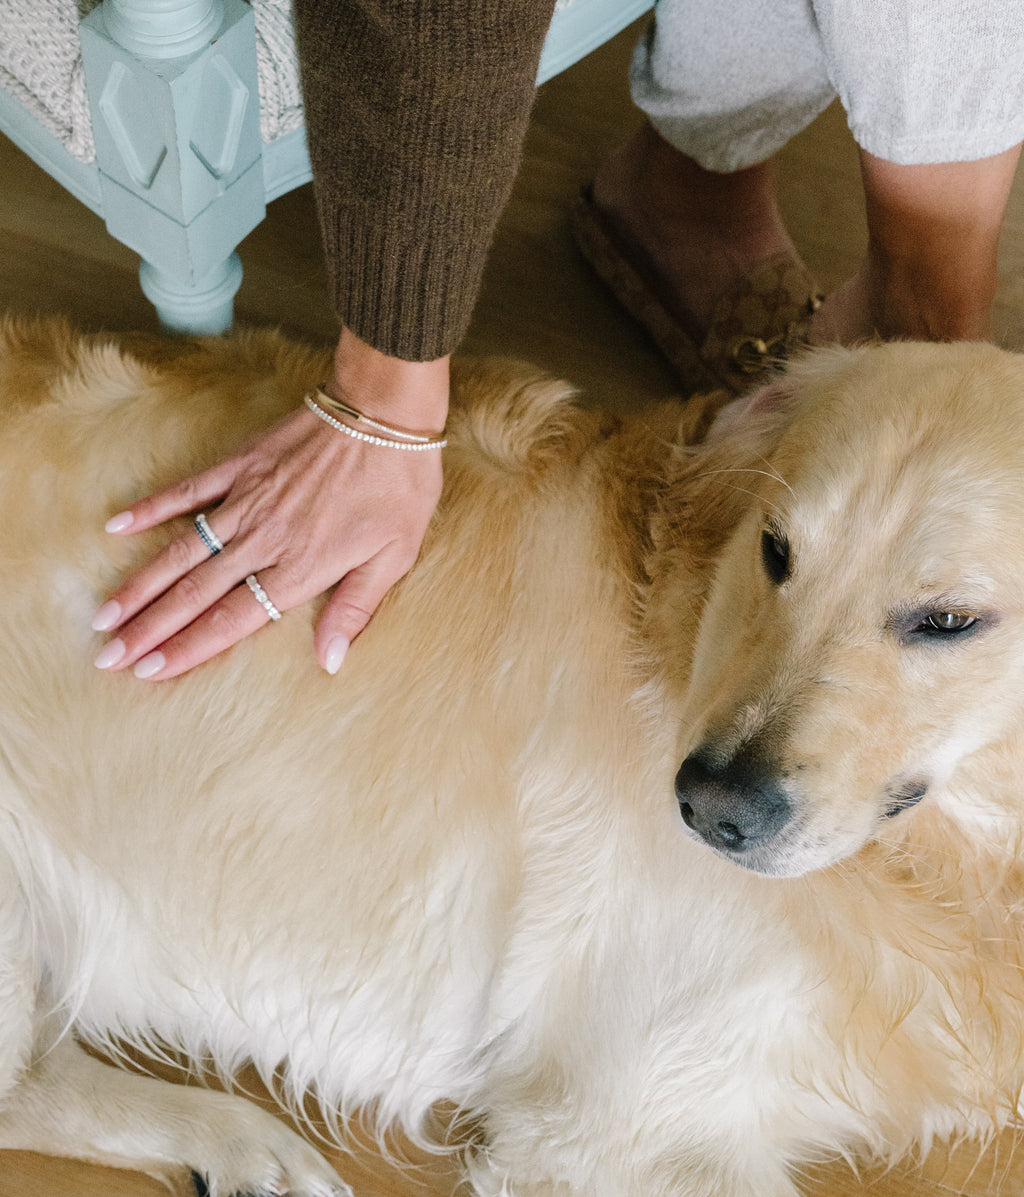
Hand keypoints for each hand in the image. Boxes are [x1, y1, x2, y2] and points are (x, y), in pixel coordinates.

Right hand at [91, 330, 448, 680]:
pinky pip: (188, 490)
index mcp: (301, 568)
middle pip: (196, 592)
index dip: (190, 648)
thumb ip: (355, 609)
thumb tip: (329, 662)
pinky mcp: (241, 465)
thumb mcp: (395, 557)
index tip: (149, 671)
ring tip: (104, 614)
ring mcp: (247, 500)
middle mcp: (265, 539)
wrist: (386, 414)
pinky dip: (151, 507)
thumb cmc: (399, 487)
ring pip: (182, 551)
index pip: (233, 618)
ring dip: (140, 585)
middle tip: (108, 657)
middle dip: (149, 628)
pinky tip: (115, 525)